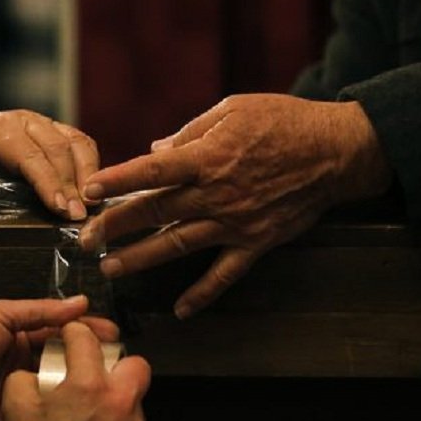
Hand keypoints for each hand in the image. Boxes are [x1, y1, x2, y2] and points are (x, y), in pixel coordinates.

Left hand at [0, 98, 99, 219]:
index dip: (50, 183)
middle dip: (73, 186)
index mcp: (1, 129)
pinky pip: (82, 142)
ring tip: (96, 206)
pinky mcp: (56, 130)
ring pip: (77, 144)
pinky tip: (96, 190)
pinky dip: (93, 165)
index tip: (62, 209)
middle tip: (82, 217)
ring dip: (89, 175)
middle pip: (59, 151)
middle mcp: (28, 121)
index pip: (32, 157)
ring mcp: (45, 123)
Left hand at [0, 295, 118, 420]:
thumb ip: (43, 310)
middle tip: (120, 368)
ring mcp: (26, 395)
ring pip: (61, 394)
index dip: (90, 335)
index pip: (67, 336)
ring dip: (82, 393)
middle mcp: (32, 368)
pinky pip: (42, 419)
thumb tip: (83, 302)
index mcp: (29, 341)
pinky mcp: (18, 419)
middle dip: (93, 366)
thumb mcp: (5, 314)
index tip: (117, 337)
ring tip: (110, 393)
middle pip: (68, 366)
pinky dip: (60, 419)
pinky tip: (84, 417)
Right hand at [1, 322, 150, 420]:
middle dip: (119, 365)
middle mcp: (118, 402)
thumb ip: (24, 379)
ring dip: (119, 402)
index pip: (86, 338)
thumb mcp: (15, 406)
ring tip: (95, 415)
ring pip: (136, 402)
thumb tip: (31, 376)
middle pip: (136, 365)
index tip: (71, 336)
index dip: (75, 331)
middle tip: (100, 374)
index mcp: (88, 384)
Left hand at [79, 94, 391, 318]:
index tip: (89, 192)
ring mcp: (234, 223)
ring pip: (177, 245)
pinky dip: (203, 294)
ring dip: (141, 259)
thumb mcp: (233, 109)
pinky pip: (224, 275)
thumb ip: (190, 132)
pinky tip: (182, 311)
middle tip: (85, 241)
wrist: (335, 151)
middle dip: (115, 227)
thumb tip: (154, 150)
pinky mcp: (255, 243)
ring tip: (112, 268)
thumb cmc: (283, 122)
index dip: (116, 182)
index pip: (150, 172)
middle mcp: (214, 194)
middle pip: (154, 212)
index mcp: (206, 157)